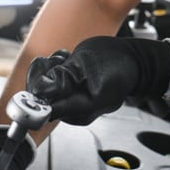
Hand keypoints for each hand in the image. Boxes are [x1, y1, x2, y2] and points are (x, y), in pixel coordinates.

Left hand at [26, 36, 169, 125]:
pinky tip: (68, 61)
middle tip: (59, 60)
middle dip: (46, 75)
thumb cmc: (117, 63)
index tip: (41, 74)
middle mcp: (75, 111)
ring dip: (51, 69)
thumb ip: (63, 78)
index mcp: (81, 109)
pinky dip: (56, 69)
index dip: (37, 92)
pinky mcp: (72, 95)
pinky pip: (54, 84)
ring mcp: (73, 104)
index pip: (45, 108)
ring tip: (66, 58)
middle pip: (42, 97)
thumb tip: (39, 90)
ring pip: (45, 88)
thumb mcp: (87, 64)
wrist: (132, 60)